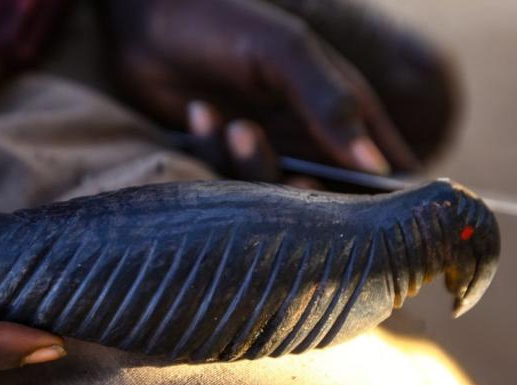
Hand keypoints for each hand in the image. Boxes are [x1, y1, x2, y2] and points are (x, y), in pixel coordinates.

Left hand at [98, 0, 455, 176]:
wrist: (147, 21)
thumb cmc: (223, 22)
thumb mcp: (285, 52)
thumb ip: (331, 104)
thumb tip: (377, 167)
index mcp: (343, 109)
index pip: (385, 169)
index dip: (384, 199)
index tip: (365, 214)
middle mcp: (308, 137)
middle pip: (326, 197)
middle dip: (305, 193)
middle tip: (288, 172)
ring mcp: (265, 150)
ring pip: (273, 194)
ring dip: (250, 164)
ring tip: (233, 123)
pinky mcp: (224, 161)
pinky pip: (227, 182)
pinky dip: (212, 152)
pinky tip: (199, 111)